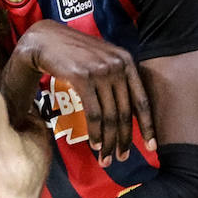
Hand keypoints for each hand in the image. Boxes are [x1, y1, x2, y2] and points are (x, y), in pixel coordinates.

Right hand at [4, 20, 154, 165]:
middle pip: (125, 112)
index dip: (147, 126)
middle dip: (124, 139)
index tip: (151, 146)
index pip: (142, 100)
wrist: (45, 39)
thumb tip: (124, 110)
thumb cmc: (73, 52)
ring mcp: (100, 71)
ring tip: (105, 157)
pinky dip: (94, 132)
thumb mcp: (102, 59)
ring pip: (110, 116)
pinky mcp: (82, 78)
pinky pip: (93, 113)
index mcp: (127, 62)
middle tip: (121, 157)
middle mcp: (117, 66)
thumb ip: (116, 78)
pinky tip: (94, 144)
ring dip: (108, 141)